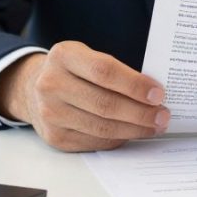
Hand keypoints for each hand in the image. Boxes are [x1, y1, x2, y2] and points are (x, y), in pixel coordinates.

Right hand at [0, 41, 169, 151]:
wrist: (33, 89)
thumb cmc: (72, 71)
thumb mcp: (86, 57)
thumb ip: (114, 71)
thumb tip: (153, 93)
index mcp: (63, 56)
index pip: (104, 71)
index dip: (134, 84)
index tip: (158, 93)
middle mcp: (51, 84)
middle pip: (104, 103)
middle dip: (140, 112)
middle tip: (163, 114)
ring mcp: (50, 113)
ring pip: (102, 126)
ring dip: (134, 129)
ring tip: (154, 126)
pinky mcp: (55, 137)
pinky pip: (94, 141)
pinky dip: (118, 139)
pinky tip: (132, 133)